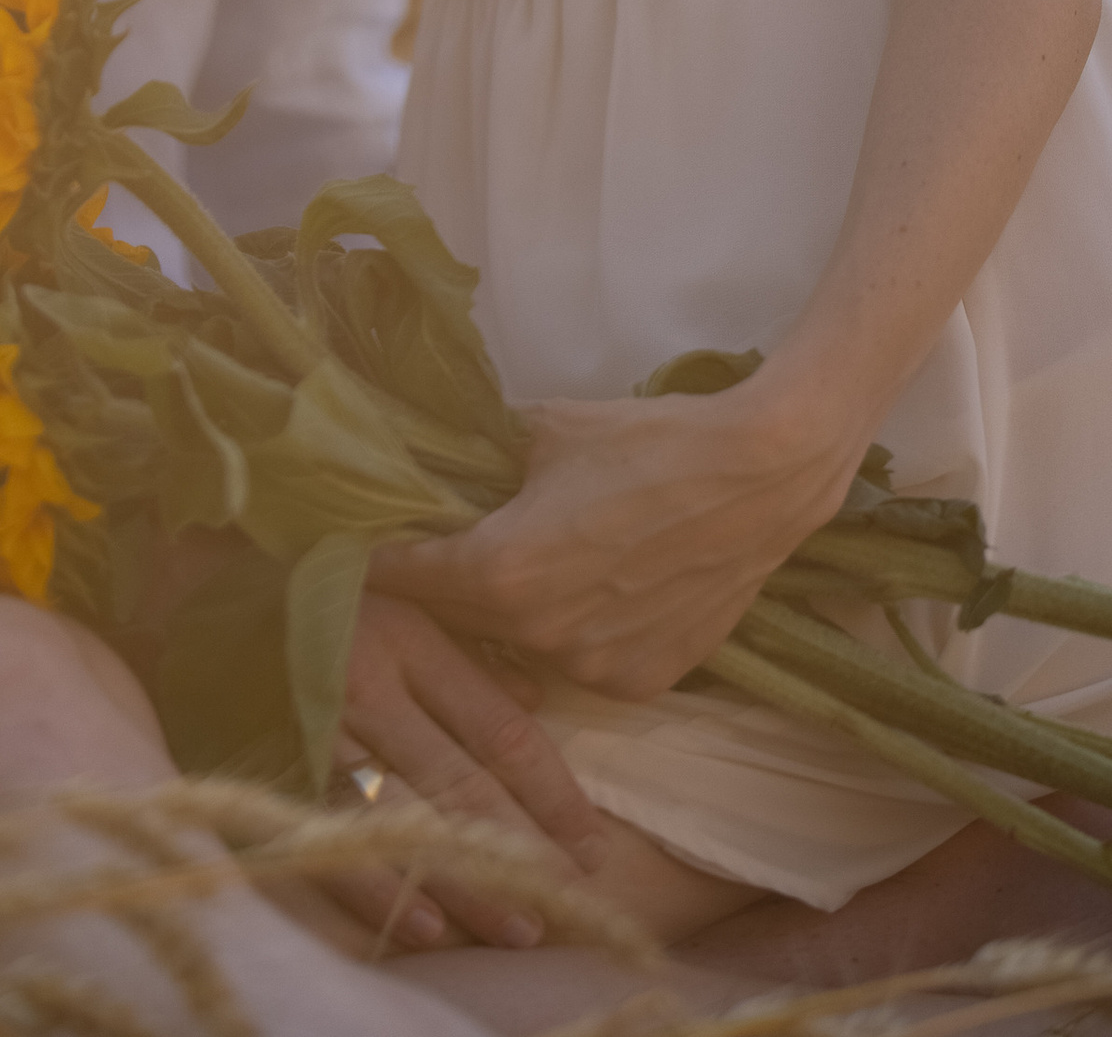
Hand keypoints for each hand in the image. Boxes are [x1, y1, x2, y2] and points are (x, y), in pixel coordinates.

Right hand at [316, 597, 610, 956]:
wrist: (213, 583)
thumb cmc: (328, 591)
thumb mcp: (407, 596)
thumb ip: (472, 649)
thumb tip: (538, 701)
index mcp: (411, 640)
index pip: (498, 731)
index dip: (552, 794)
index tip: (593, 844)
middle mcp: (372, 689)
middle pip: (461, 782)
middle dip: (522, 847)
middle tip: (569, 899)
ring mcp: (323, 732)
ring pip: (405, 820)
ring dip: (465, 881)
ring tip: (516, 927)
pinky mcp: (280, 764)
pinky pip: (334, 835)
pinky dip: (379, 887)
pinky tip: (424, 926)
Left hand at [372, 379, 865, 702]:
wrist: (760, 477)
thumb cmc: (647, 441)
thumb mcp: (544, 429)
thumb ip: (482, 455)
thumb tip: (437, 455)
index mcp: (501, 572)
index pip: (405, 576)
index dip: (376, 557)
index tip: (351, 544)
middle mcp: (540, 637)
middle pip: (459, 616)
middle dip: (441, 584)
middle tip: (434, 546)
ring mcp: (595, 669)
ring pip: (523, 644)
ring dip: (511, 612)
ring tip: (526, 563)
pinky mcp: (644, 682)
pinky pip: (584, 660)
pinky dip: (575, 631)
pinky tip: (595, 586)